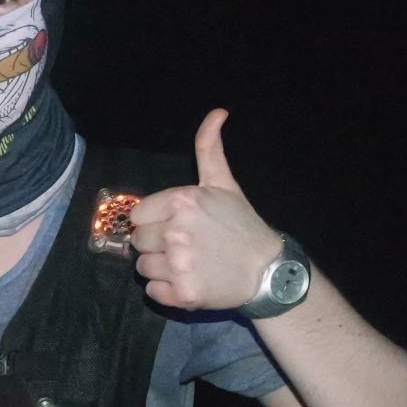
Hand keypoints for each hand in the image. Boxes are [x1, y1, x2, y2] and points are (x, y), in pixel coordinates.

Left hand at [128, 108, 283, 310]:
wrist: (268, 270)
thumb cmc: (241, 225)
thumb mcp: (224, 184)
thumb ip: (209, 149)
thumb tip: (217, 112)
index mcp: (182, 201)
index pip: (138, 216)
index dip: (154, 221)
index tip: (177, 226)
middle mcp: (177, 231)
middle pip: (138, 241)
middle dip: (158, 244)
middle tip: (188, 246)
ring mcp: (179, 264)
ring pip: (143, 267)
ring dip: (161, 268)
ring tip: (190, 263)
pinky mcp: (182, 293)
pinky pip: (152, 292)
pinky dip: (167, 291)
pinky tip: (190, 281)